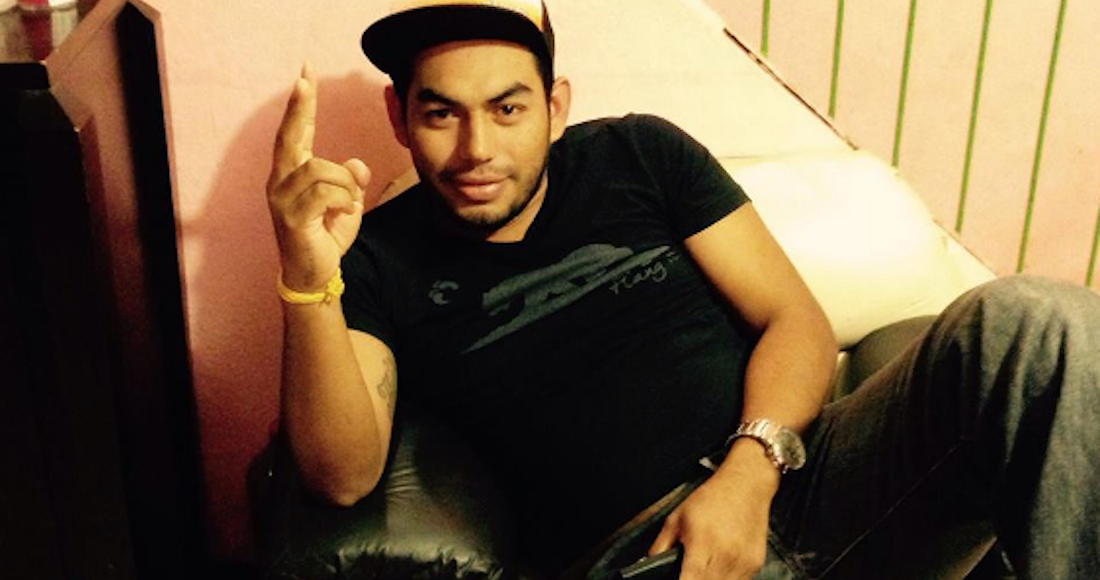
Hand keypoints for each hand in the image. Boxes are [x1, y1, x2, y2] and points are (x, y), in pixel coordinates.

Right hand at [267, 62, 371, 291]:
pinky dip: (343, 200)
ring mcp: (281, 199)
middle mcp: (279, 181)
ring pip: (320, 168)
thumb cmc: (327, 236)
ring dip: (344, 184)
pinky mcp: (291, 217)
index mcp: (292, 174)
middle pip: (289, 137)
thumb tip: (356, 165)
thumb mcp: (348, 203)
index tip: (305, 73)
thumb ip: (352, 181)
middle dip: (298, 108)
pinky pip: (326, 192)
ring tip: (347, 203)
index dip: (300, 104)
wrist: (315, 274)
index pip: (295, 132)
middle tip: (304, 80)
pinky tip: (344, 212)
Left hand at [649, 441, 779, 579]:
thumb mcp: (677, 517)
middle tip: (689, 569)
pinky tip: (720, 564)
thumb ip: (661, 544)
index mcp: (703, 543)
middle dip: (694, 579)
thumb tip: (649, 561)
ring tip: (705, 564)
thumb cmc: (713, 498)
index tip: (679, 577)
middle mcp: (725, 555)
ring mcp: (742, 562)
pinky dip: (726, 578)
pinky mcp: (754, 564)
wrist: (746, 485)